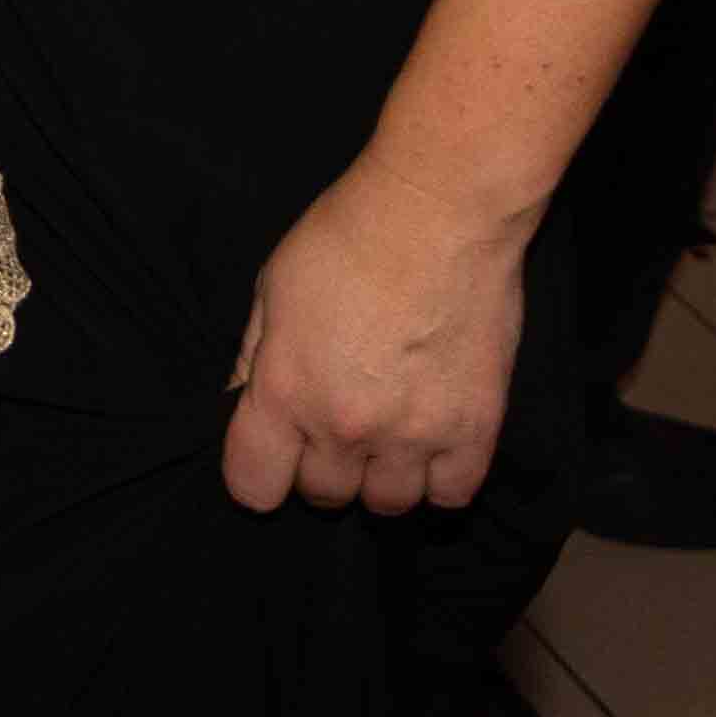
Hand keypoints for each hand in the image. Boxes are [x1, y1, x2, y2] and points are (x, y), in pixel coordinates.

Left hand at [221, 154, 525, 517]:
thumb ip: (253, 357)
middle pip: (324, 496)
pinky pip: (452, 495)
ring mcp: (413, 434)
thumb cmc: (346, 236)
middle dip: (323, 467)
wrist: (438, 211)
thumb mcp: (272, 287)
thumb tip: (240, 404)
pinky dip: (440, 479)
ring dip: (382, 478)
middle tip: (338, 425)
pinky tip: (432, 446)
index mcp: (285, 391)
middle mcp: (343, 425)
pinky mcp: (475, 429)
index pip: (253, 486)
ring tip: (388, 436)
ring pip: (388, 505)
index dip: (259, 474)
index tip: (273, 455)